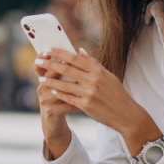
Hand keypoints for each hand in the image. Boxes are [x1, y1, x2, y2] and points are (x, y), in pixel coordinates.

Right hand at [33, 52, 77, 157]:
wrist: (53, 123)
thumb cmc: (60, 100)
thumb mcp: (61, 85)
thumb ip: (69, 68)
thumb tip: (81, 50)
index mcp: (44, 79)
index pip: (42, 66)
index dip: (47, 58)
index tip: (58, 51)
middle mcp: (42, 88)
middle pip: (49, 75)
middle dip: (60, 68)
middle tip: (71, 64)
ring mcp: (45, 100)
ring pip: (58, 90)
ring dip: (71, 86)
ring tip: (82, 83)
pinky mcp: (51, 112)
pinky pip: (66, 105)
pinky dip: (77, 102)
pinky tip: (87, 101)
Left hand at [36, 48, 161, 154]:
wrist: (126, 114)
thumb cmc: (116, 93)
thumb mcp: (107, 76)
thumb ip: (93, 63)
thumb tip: (80, 50)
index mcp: (98, 70)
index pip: (74, 58)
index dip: (59, 53)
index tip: (47, 49)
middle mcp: (93, 80)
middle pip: (66, 69)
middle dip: (50, 64)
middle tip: (37, 60)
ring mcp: (88, 93)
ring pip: (64, 84)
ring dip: (50, 80)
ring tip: (40, 77)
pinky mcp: (85, 106)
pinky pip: (67, 98)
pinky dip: (58, 93)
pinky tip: (50, 90)